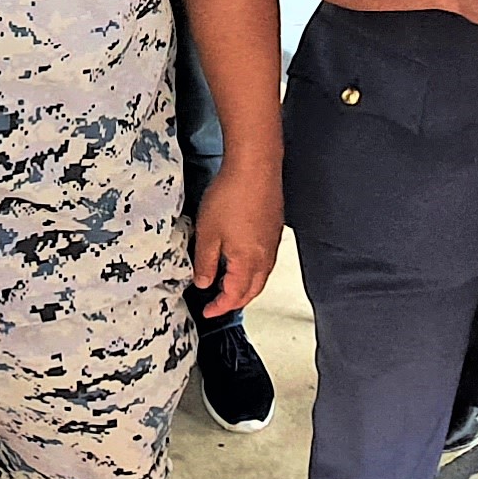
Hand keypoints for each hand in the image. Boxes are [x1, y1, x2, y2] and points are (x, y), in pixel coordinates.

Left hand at [188, 159, 282, 316]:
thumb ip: (205, 263)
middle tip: (218, 304)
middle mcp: (265, 257)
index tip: (207, 311)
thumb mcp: (208, 234)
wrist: (255, 167)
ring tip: (228, 286)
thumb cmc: (231, 197)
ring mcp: (272, 243)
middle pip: (253, 290)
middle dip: (235, 301)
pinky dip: (253, 270)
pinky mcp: (274, 229)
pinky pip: (265, 260)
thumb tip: (203, 283)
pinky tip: (241, 261)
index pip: (235, 296)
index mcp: (248, 263)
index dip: (220, 307)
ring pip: (261, 276)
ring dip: (245, 286)